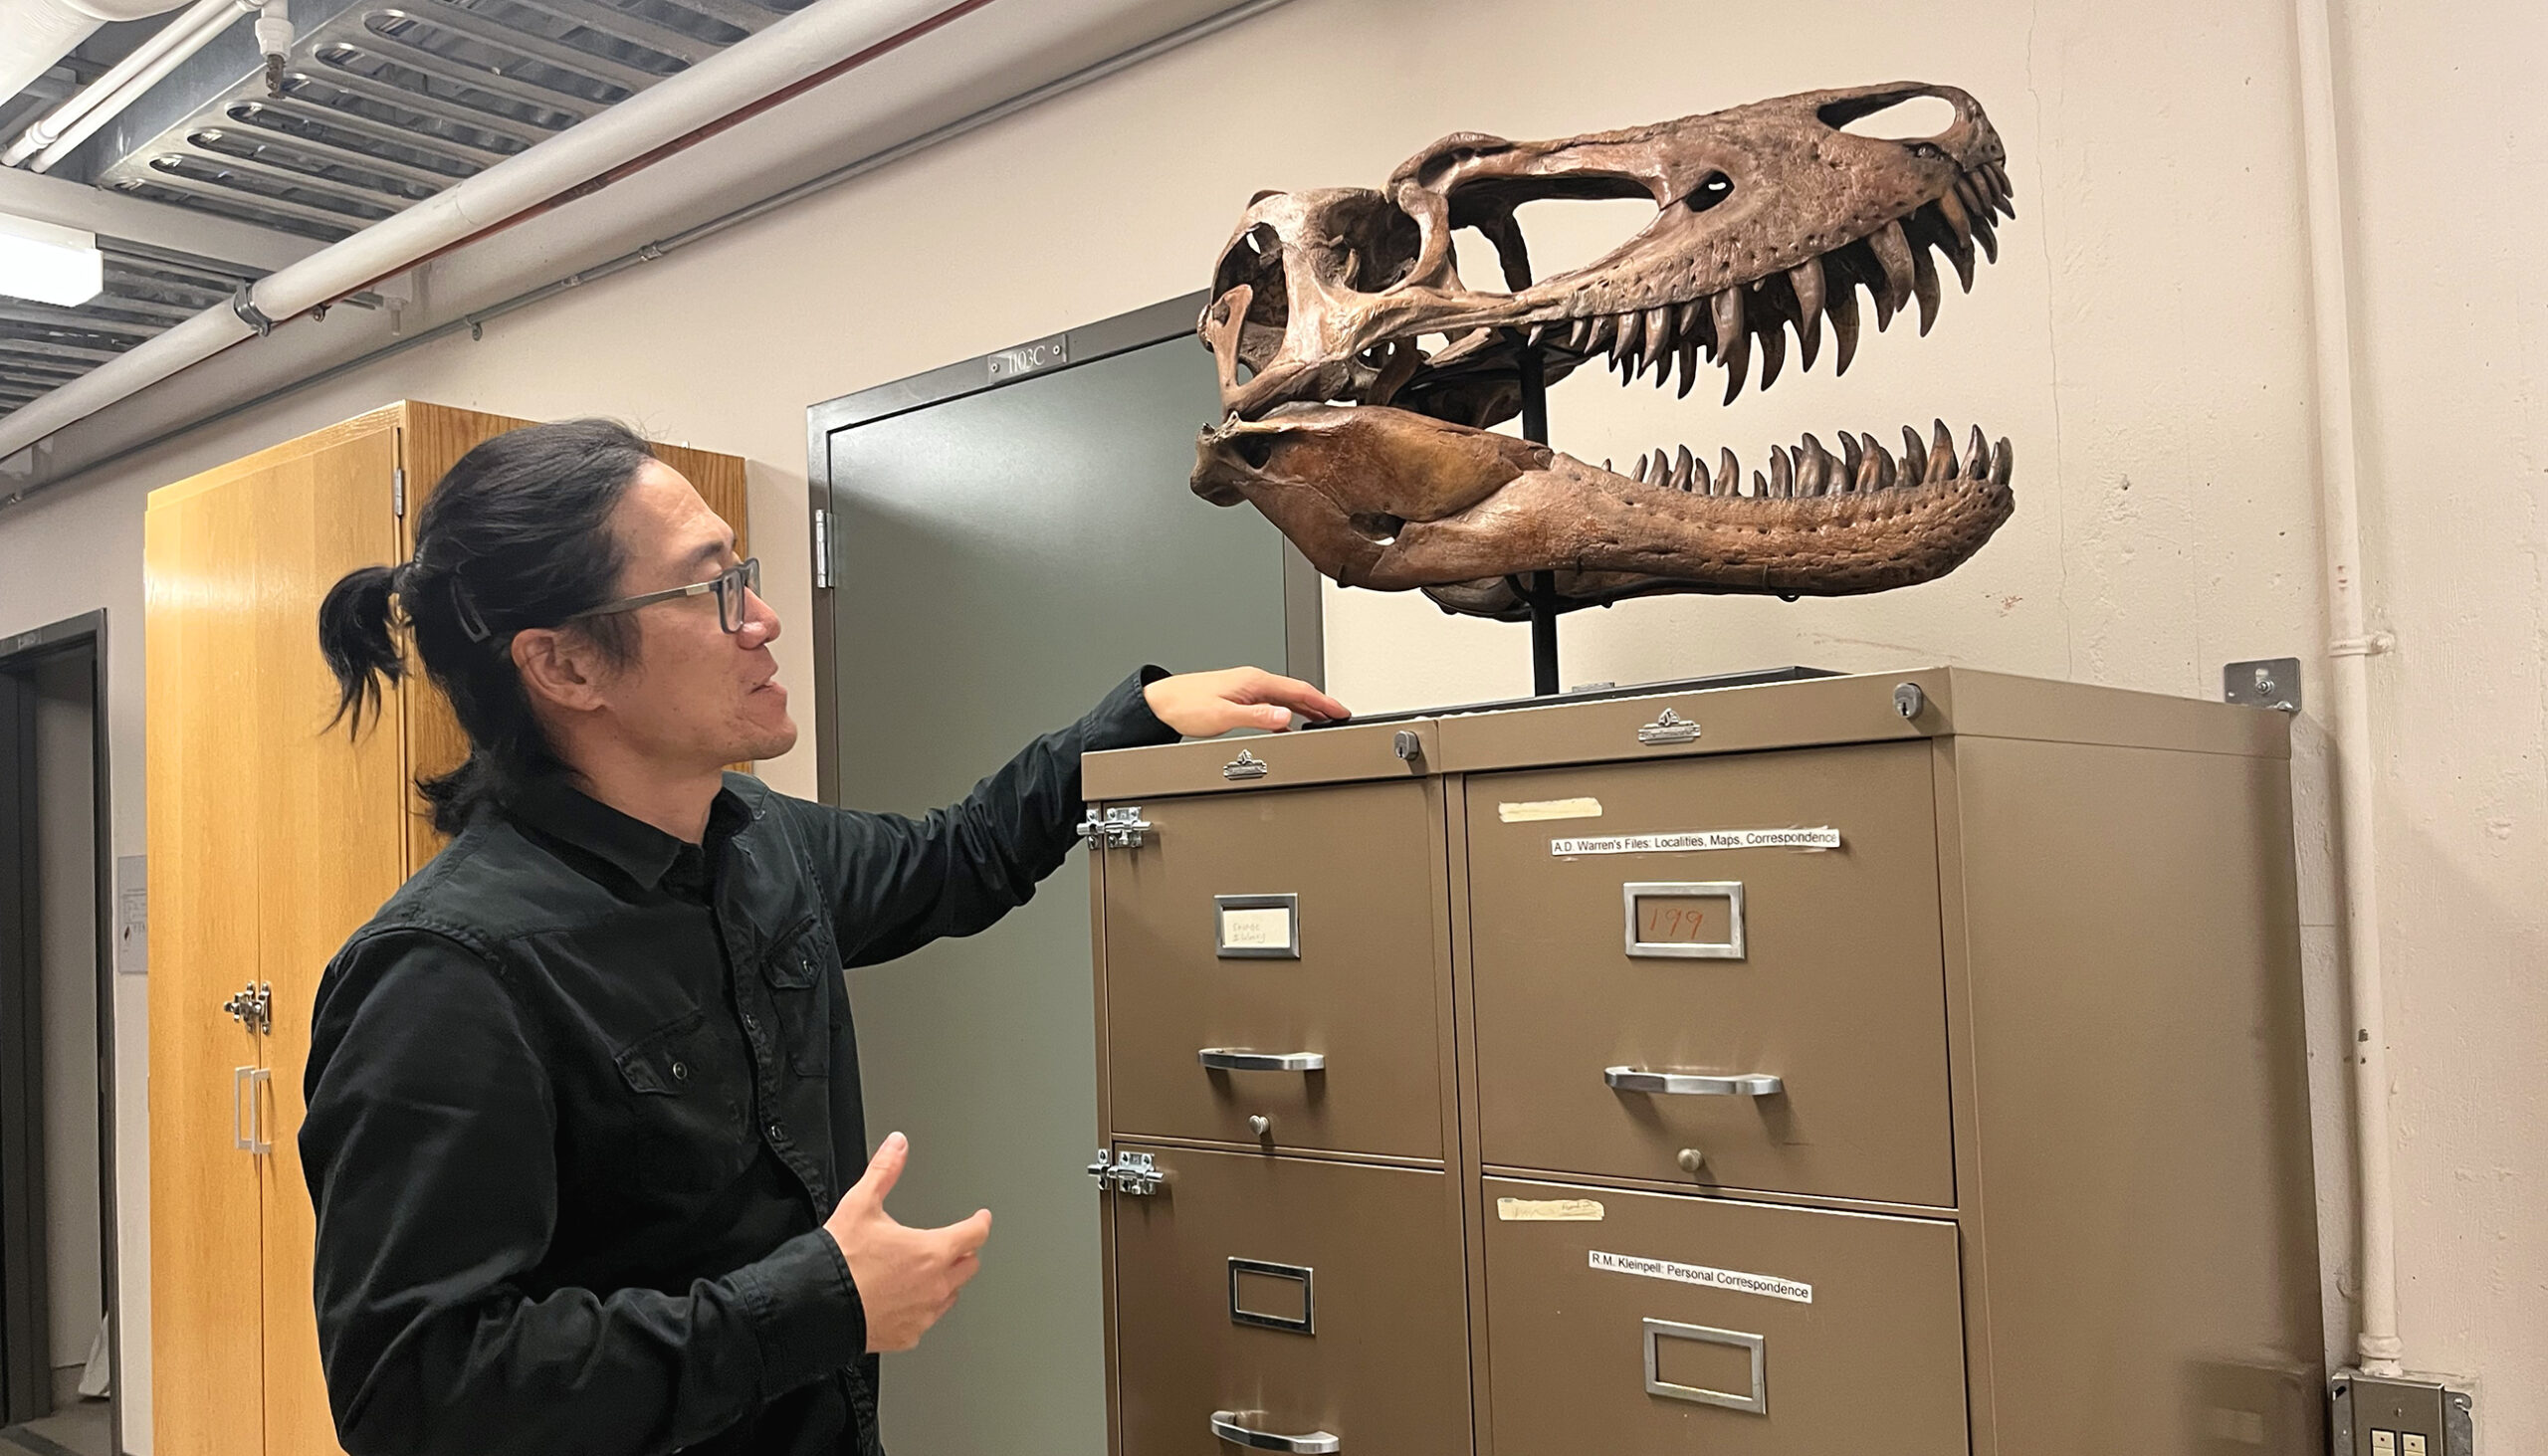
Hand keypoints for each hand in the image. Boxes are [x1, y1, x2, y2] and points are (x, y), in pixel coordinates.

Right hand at [821, 1133, 989, 1352]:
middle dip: (963, 1252)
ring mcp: (923, 1314)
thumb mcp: (861, 1204)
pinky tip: (904, 1300)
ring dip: (944, 1282)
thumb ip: (884, 1171)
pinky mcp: (907, 1336)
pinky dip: (921, 1308)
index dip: (980, 1223)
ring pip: (949, 1296)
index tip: (981, 1219)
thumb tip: (897, 1145)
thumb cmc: (839, 1261)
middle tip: (952, 1244)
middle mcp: (934, 1286)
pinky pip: (925, 1320)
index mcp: (932, 1252)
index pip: (974, 1234)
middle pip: (968, 1267)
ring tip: (924, 1271)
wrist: (815, 1306)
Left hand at [1144, 667, 1348, 736]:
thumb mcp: (1223, 714)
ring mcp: (1246, 689)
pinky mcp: (1238, 697)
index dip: (1323, 702)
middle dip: (1320, 704)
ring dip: (1305, 709)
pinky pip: (1271, 704)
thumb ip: (1257, 716)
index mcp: (1253, 681)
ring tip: (1322, 721)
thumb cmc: (1185, 705)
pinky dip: (1287, 713)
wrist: (1161, 704)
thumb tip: (1285, 715)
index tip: (1341, 711)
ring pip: (1284, 698)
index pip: (1298, 691)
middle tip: (1340, 716)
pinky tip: (1289, 723)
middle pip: (1295, 692)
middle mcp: (1252, 681)